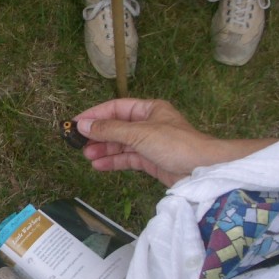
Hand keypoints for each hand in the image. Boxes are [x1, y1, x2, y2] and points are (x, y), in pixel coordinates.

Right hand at [73, 99, 243, 185]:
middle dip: (98, 135)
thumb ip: (110, 130)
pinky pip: (128, 158)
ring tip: (87, 156)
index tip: (76, 124)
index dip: (95, 115)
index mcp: (149, 109)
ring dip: (104, 149)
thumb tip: (83, 125)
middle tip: (78, 143)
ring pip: (121, 144)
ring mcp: (150, 143)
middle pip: (117, 127)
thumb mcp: (139, 133)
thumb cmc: (175, 144)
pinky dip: (114, 161)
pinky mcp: (151, 161)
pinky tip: (99, 165)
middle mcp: (149, 124)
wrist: (202, 169)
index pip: (116, 108)